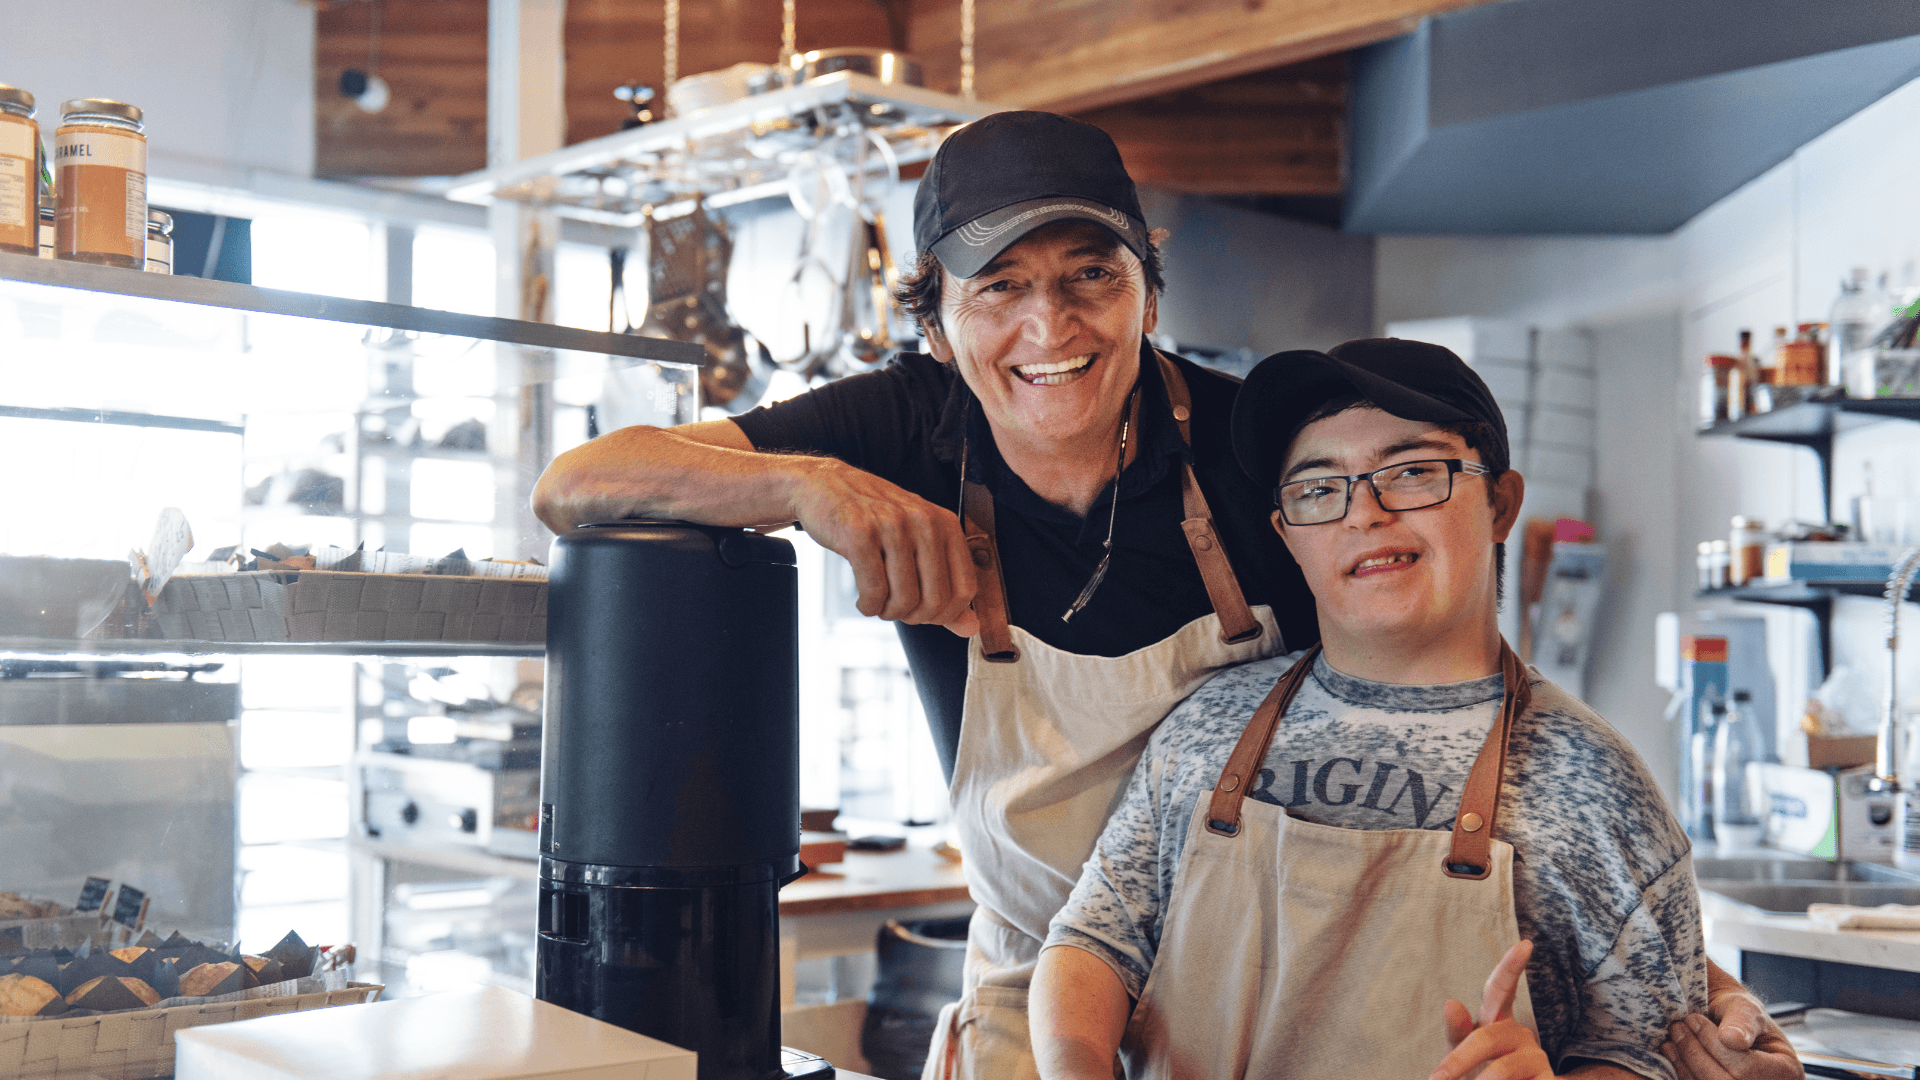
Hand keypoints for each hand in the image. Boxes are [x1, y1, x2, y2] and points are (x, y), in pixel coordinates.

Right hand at [789, 458, 980, 636]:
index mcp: (944, 523)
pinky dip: (869, 606)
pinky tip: (864, 600)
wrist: (824, 485)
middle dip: (914, 617)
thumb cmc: (875, 518)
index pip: (964, 589)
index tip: (925, 613)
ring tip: (879, 603)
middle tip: (897, 609)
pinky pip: (874, 591)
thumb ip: (945, 587)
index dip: (945, 614)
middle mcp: (923, 521)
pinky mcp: (859, 533)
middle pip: (935, 600)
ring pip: (904, 599)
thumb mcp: (917, 544)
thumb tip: (970, 628)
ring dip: (888, 612)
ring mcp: (891, 525)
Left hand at [1432, 939, 1554, 1079]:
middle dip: (1459, 1060)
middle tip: (1436, 1079)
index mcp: (1496, 1020)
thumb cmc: (1474, 1074)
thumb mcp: (1458, 1053)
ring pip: (1502, 1068)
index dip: (1511, 967)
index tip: (1525, 944)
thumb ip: (1455, 1031)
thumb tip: (1452, 1002)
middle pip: (1487, 1037)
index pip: (1501, 989)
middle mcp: (1519, 1033)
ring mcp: (1536, 1057)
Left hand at [1663, 1011, 1803, 1079]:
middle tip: (1677, 1027)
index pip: (1745, 1069)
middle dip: (1695, 1054)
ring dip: (1684, 1062)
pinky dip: (1682, 1071)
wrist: (1728, 1023)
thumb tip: (1732, 1039)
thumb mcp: (1746, 1008)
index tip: (1693, 1019)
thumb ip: (1742, 1020)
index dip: (1714, 1044)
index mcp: (1786, 1072)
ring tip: (1674, 1036)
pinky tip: (1673, 1051)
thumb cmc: (1741, 1014)